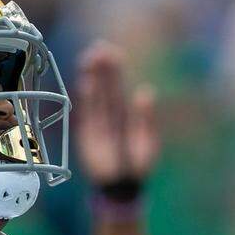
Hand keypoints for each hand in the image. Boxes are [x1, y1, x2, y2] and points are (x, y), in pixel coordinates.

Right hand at [76, 41, 159, 188]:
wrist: (123, 187)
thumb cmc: (136, 165)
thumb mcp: (147, 141)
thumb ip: (146, 118)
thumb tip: (146, 91)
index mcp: (123, 114)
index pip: (117, 88)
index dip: (114, 70)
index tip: (111, 51)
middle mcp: (109, 116)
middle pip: (105, 88)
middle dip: (102, 69)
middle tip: (100, 47)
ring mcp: (97, 124)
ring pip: (95, 97)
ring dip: (93, 79)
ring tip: (90, 59)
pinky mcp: (88, 136)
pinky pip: (88, 114)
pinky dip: (88, 100)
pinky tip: (87, 84)